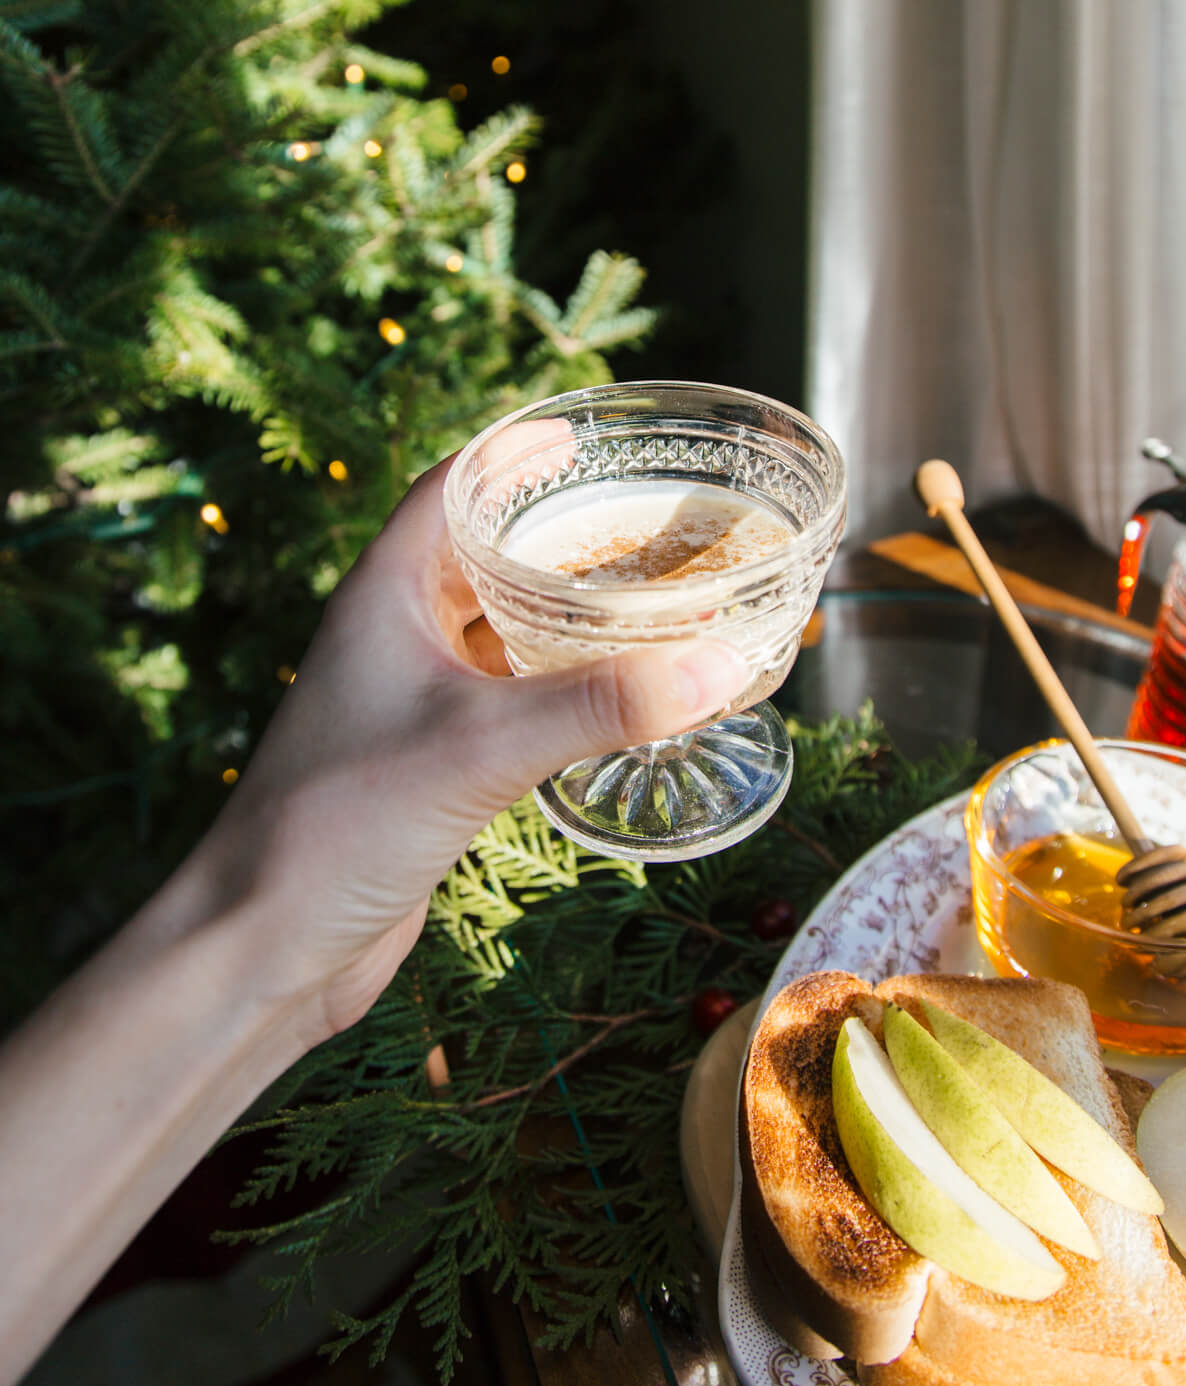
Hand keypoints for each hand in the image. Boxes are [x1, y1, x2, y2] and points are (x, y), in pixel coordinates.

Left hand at [199, 455, 749, 1044]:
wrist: (263, 947)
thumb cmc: (337, 825)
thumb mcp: (479, 747)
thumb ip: (601, 704)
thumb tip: (721, 664)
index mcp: (384, 594)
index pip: (450, 487)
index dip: (514, 454)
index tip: (588, 438)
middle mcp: (393, 636)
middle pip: (484, 557)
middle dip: (562, 538)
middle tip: (650, 525)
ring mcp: (409, 701)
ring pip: (499, 634)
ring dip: (566, 618)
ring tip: (652, 602)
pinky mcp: (429, 764)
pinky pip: (506, 701)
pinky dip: (561, 689)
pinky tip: (617, 700)